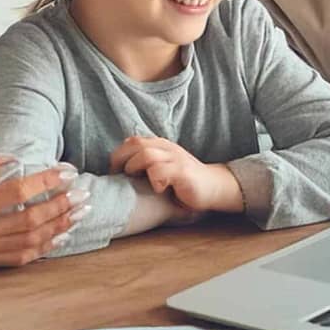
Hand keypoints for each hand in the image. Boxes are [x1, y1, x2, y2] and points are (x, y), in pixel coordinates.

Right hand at [0, 148, 80, 267]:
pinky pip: (20, 257)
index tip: (67, 173)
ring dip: (59, 226)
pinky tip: (58, 237)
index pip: (19, 192)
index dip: (46, 182)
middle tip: (83, 193)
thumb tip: (10, 158)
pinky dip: (43, 248)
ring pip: (32, 239)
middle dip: (62, 205)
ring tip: (79, 213)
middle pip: (33, 218)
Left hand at [109, 136, 243, 213]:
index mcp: (160, 145)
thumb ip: (146, 163)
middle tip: (120, 177)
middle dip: (121, 160)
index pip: (132, 141)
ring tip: (136, 180)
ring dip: (135, 168)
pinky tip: (158, 189)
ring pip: (146, 154)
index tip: (115, 172)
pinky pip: (160, 171)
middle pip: (135, 144)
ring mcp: (175, 159)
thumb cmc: (183, 182)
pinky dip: (154, 180)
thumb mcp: (163, 167)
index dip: (118, 155)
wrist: (214, 187)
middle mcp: (167, 148)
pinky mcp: (182, 172)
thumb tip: (118, 169)